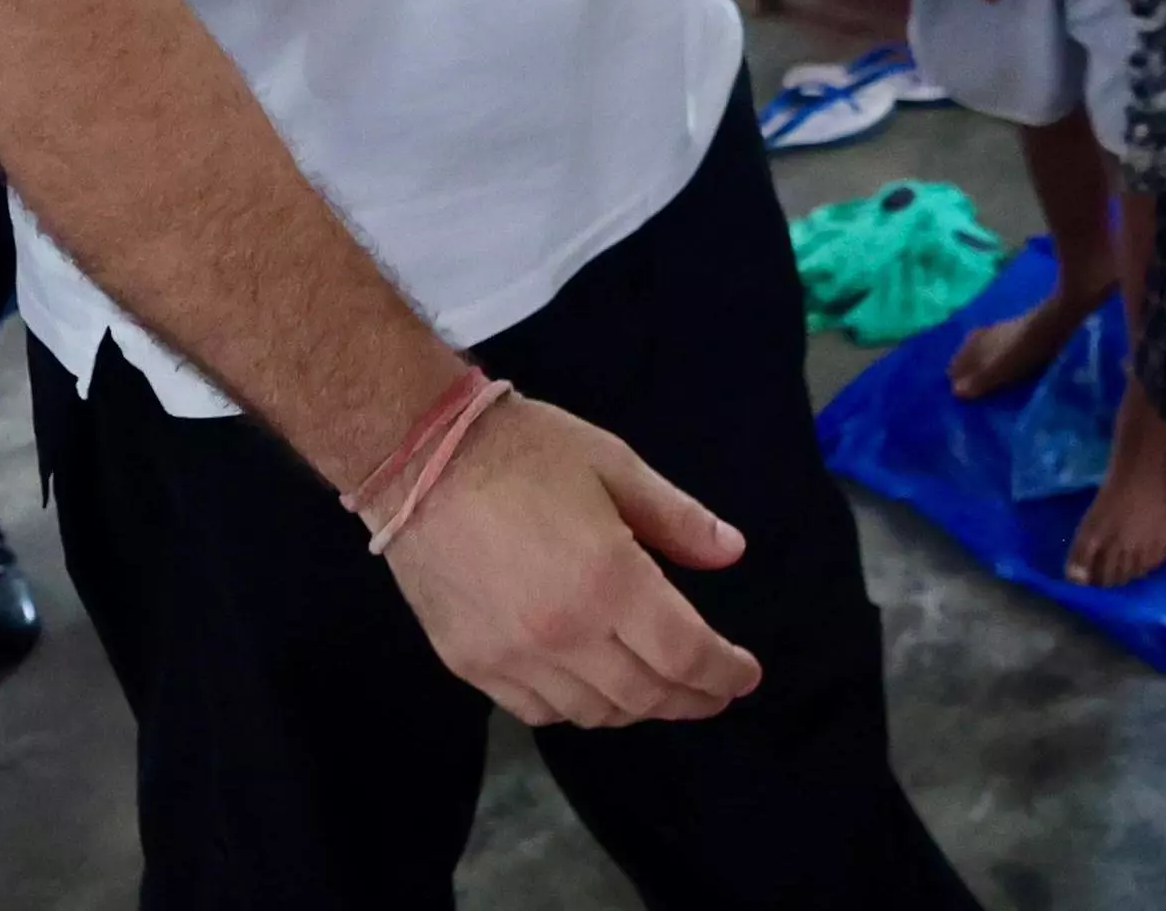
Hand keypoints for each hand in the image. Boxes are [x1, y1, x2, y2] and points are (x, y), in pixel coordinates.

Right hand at [381, 393, 764, 728]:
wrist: (419, 460)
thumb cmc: (526, 452)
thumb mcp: (616, 467)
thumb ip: (678, 519)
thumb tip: (732, 553)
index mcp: (609, 581)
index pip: (685, 655)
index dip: (723, 673)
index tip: (746, 677)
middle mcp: (562, 634)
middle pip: (643, 695)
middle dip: (691, 699)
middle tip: (715, 692)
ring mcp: (510, 656)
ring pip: (592, 711)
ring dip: (637, 708)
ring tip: (661, 691)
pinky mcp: (467, 663)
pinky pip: (536, 710)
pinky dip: (576, 708)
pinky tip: (593, 689)